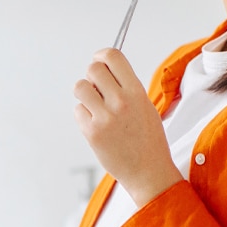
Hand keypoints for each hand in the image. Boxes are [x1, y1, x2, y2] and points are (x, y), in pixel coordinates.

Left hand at [73, 48, 182, 205]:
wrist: (148, 172)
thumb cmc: (148, 140)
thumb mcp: (146, 106)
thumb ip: (126, 87)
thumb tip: (104, 70)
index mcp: (137, 92)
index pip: (113, 56)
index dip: (102, 55)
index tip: (100, 61)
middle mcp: (121, 102)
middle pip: (92, 69)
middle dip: (92, 75)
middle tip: (98, 87)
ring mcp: (105, 118)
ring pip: (80, 87)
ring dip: (85, 93)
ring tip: (95, 105)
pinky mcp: (92, 133)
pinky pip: (78, 110)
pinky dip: (84, 115)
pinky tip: (97, 125)